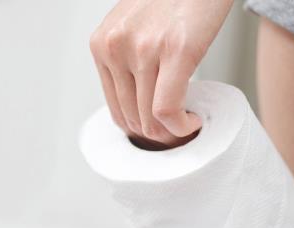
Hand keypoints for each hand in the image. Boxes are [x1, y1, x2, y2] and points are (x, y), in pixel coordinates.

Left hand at [90, 0, 232, 148]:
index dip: (138, 128)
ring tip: (187, 125)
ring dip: (170, 133)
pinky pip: (167, 109)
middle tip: (177, 132)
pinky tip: (192, 122)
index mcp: (102, 44)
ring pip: (148, 118)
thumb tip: (138, 100)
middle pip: (130, 118)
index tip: (159, 129)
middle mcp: (115, 47)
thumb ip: (127, 58)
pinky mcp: (174, 50)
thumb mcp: (133, 26)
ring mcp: (142, 49)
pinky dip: (180, 126)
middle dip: (156, 134)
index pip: (114, 108)